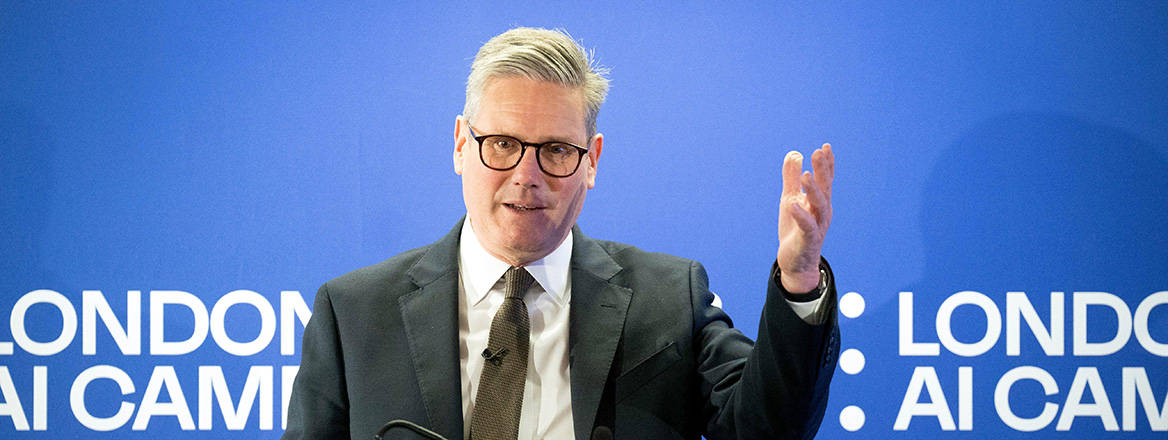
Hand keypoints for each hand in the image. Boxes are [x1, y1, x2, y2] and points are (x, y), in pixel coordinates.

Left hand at [777, 143, 833, 292]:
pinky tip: (794, 205)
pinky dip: (801, 215)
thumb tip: (793, 155)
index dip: (827, 164)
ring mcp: (817, 226)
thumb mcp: (790, 199)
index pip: (826, 180)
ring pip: (819, 206)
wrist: (795, 261)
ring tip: (806, 175)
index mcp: (819, 202)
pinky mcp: (808, 240)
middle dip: (823, 171)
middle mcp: (822, 212)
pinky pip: (807, 226)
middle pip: (825, 188)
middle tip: (818, 152)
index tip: (825, 146)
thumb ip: (791, 179)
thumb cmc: (794, 229)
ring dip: (814, 190)